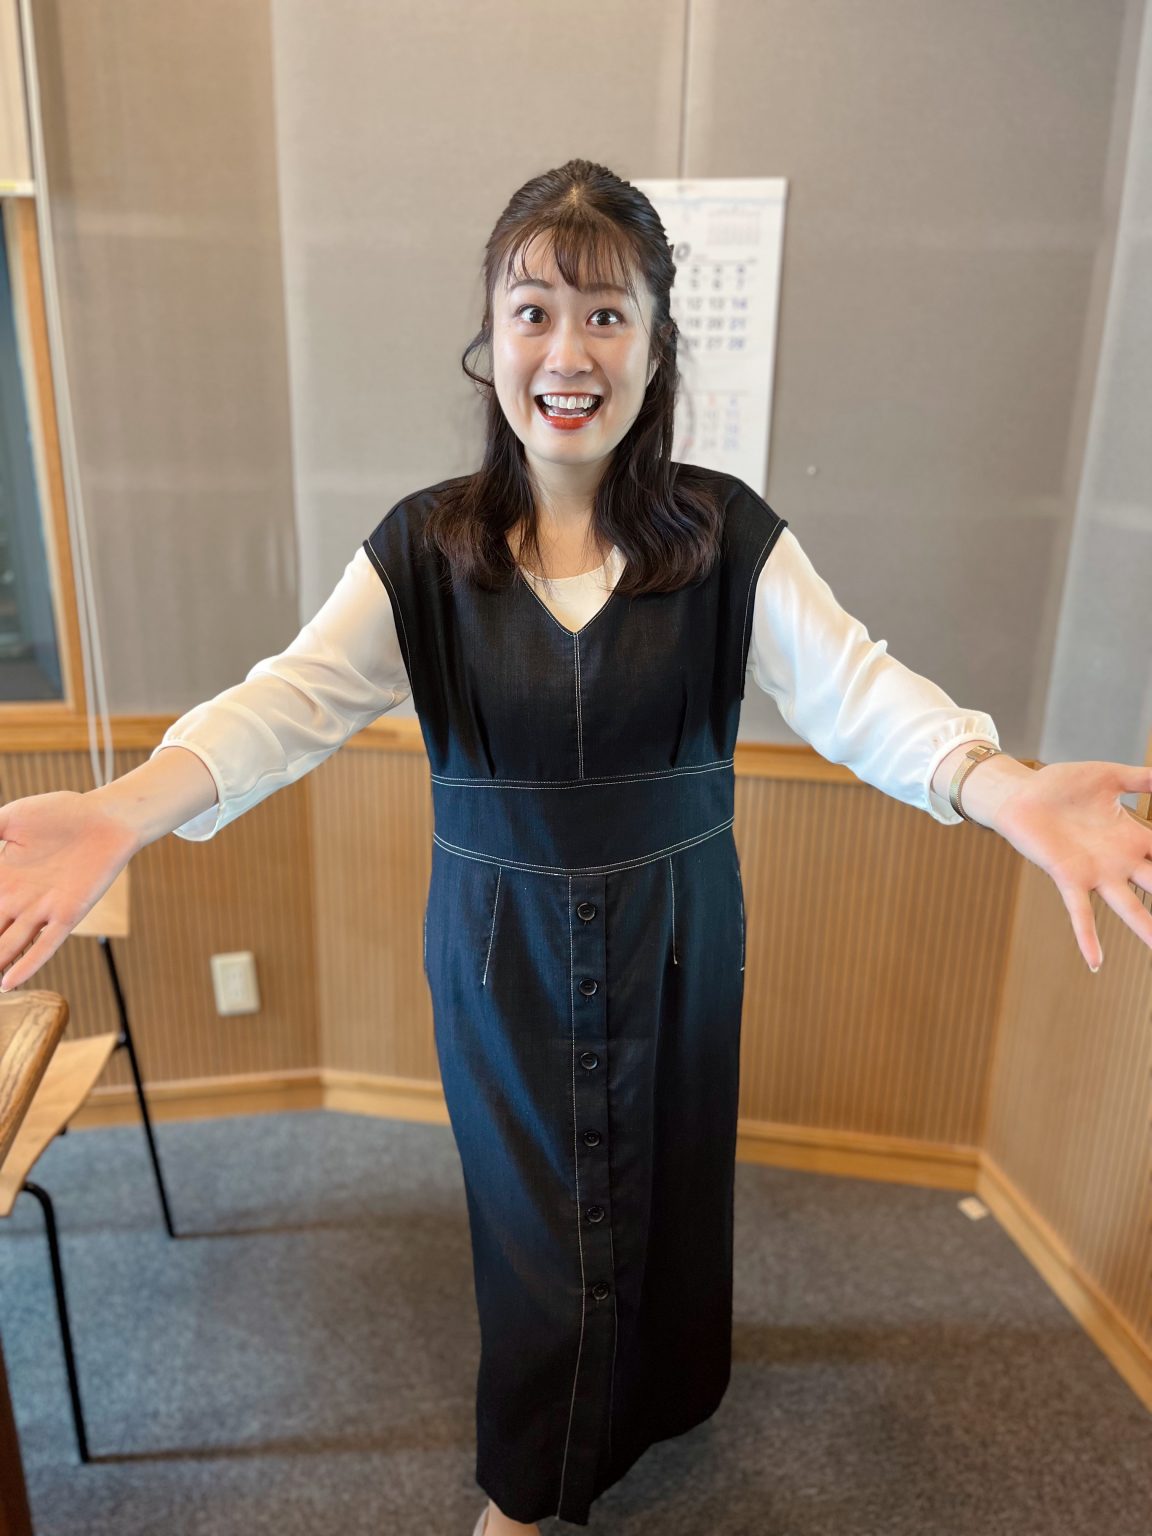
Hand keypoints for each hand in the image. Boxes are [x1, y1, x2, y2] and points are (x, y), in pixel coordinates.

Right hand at [0, 791, 139, 991]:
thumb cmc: (62, 813)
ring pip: (9, 945)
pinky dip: (27, 964)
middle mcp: (18, 899)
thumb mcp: (11, 819)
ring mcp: (42, 909)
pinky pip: (45, 945)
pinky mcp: (68, 914)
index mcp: (3, 878)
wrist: (107, 818)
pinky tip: (7, 983)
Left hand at [990, 760, 1151, 970]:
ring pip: (1130, 907)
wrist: (1020, 793)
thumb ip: (1143, 779)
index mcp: (1133, 837)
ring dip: (1147, 929)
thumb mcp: (1110, 777)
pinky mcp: (1068, 877)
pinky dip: (1087, 937)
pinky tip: (1096, 962)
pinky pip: (1080, 913)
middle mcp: (1120, 861)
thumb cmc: (1061, 785)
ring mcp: (1096, 873)